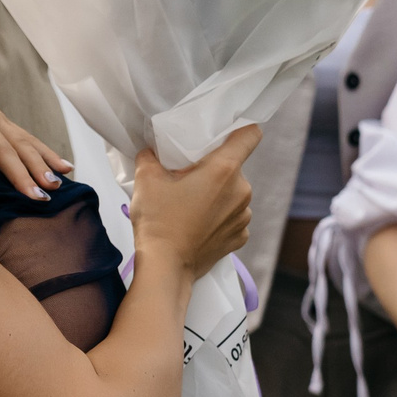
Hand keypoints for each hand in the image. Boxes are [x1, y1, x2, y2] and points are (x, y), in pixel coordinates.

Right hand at [129, 123, 259, 280]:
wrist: (166, 268)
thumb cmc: (158, 222)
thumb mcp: (146, 179)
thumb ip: (151, 155)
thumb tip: (153, 149)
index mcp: (224, 170)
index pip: (250, 135)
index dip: (241, 129)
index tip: (227, 132)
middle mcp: (241, 191)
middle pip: (233, 166)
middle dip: (213, 169)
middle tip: (188, 178)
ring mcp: (243, 216)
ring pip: (233, 193)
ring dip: (217, 195)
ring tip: (190, 205)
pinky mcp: (240, 237)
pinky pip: (232, 217)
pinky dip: (219, 217)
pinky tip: (198, 224)